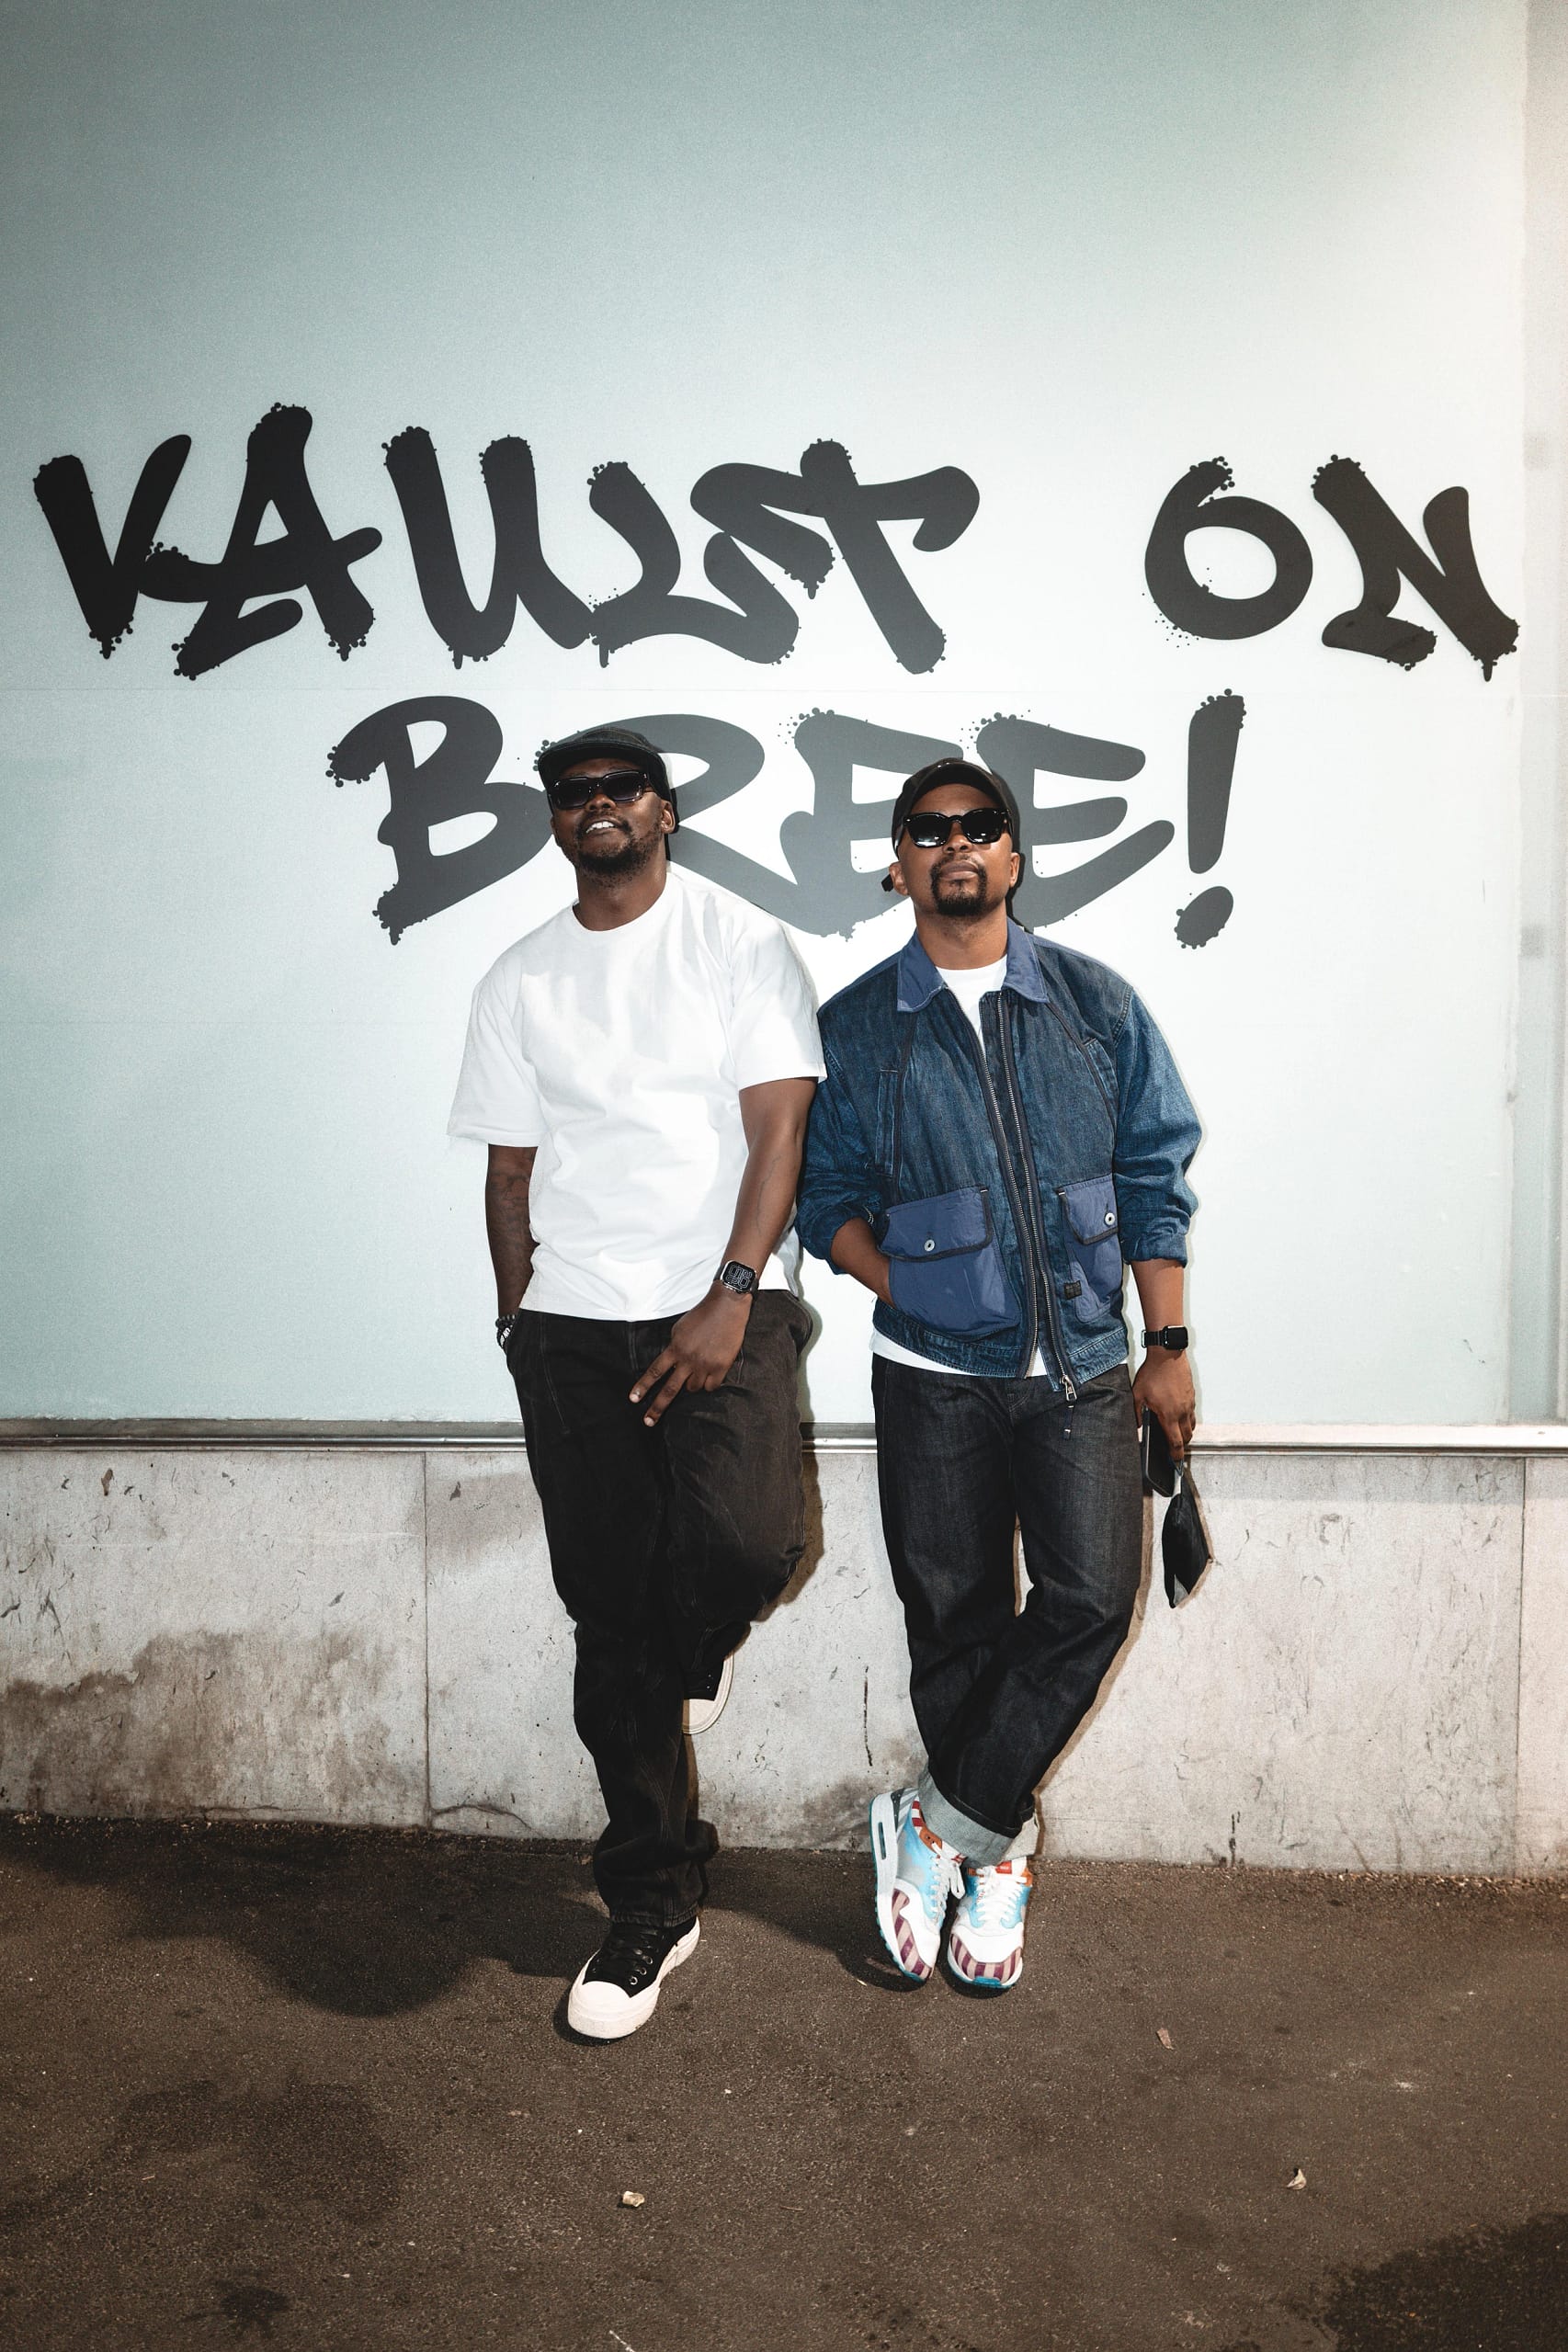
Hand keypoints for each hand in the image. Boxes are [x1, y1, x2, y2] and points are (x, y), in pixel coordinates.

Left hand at [630, 1288, 751, 1426]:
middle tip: (648, 1421)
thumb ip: (674, 1347)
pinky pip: (711, 1386)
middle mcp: (688, 1359)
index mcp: (675, 1348)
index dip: (643, 1386)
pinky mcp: (721, 1367)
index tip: (633, 1399)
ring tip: (699, 1367)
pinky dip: (709, 1382)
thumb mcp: (679, 1329)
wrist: (726, 1307)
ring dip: (692, 1383)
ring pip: (693, 1388)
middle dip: (657, 1407)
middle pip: (670, 1389)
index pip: (655, 1371)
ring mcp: (705, 1364)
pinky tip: (712, 1371)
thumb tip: (671, 1363)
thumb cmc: (702, 1315)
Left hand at [1132, 1348, 1195, 1462]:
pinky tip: (1178, 1415)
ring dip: (1186, 1432)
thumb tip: (1137, 1426)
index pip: (1176, 1442)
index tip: (1175, 1461)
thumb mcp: (1137, 1394)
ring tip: (1176, 1433)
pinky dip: (1187, 1419)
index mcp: (1169, 1415)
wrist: (1168, 1354)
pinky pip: (1192, 1413)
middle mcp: (1182, 1411)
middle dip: (1182, 1445)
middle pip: (1187, 1437)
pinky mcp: (1191, 1395)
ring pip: (1192, 1425)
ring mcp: (1189, 1403)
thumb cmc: (1153, 1372)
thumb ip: (1136, 1413)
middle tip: (1174, 1449)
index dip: (1176, 1455)